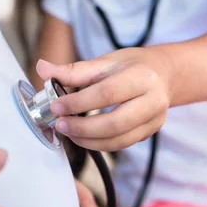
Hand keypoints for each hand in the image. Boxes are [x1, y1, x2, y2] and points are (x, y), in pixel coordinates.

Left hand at [37, 48, 171, 151]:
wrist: (165, 74)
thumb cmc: (132, 66)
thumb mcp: (105, 61)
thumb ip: (73, 70)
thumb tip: (42, 68)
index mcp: (142, 77)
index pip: (107, 93)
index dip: (78, 102)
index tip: (56, 105)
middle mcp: (154, 100)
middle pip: (115, 122)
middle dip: (82, 127)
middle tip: (60, 123)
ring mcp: (154, 120)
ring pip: (118, 140)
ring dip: (87, 140)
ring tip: (68, 131)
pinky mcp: (149, 134)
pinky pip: (121, 145)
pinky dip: (98, 144)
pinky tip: (82, 136)